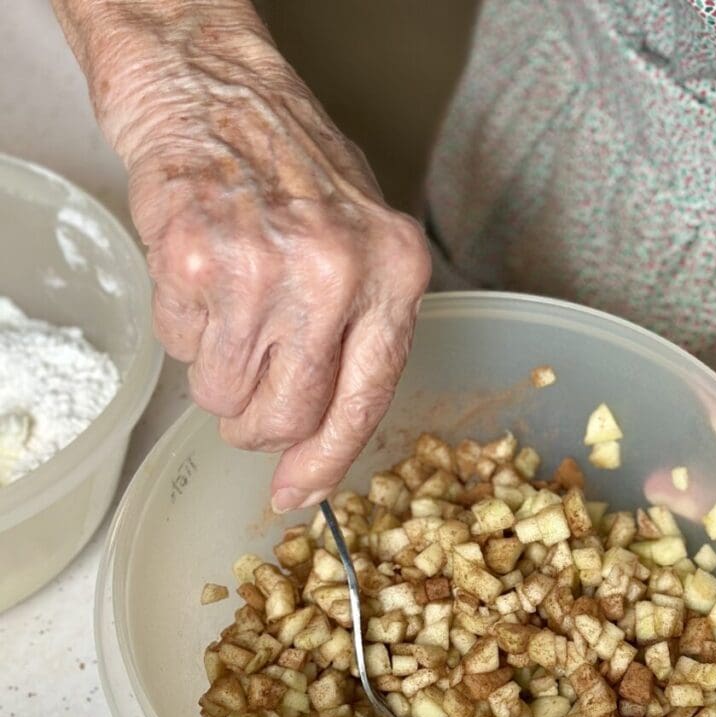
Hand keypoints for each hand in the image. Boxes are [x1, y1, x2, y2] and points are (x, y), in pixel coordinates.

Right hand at [57, 0, 430, 511]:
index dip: (328, 460)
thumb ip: (355, 340)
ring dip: (220, 372)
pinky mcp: (196, 263)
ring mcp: (265, 268)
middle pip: (289, 415)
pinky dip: (187, 330)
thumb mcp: (362, 246)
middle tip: (251, 382)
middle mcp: (338, 273)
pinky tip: (202, 276)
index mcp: (396, 272)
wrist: (213, 88)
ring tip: (230, 307)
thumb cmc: (294, 171)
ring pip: (226, 396)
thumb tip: (320, 442)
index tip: (301, 495)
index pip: (366, 400)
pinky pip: (183, 350)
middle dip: (260, 421)